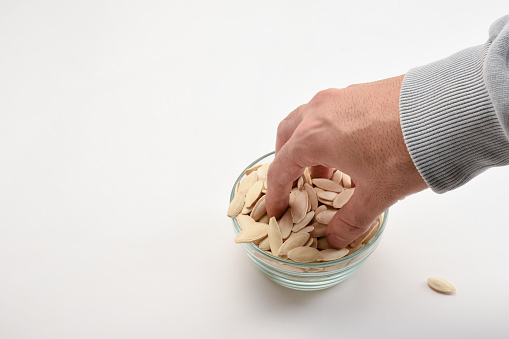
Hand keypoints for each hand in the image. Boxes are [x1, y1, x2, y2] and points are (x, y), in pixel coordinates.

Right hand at [265, 75, 427, 248]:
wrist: (446, 110)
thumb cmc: (406, 150)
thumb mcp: (377, 194)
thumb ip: (351, 219)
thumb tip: (336, 238)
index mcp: (314, 137)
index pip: (281, 167)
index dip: (276, 191)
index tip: (276, 206)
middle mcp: (319, 112)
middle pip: (286, 136)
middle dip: (285, 160)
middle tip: (294, 181)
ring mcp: (339, 97)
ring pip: (306, 119)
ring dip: (306, 143)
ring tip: (324, 166)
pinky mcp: (359, 89)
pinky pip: (328, 111)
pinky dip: (325, 130)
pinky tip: (348, 146)